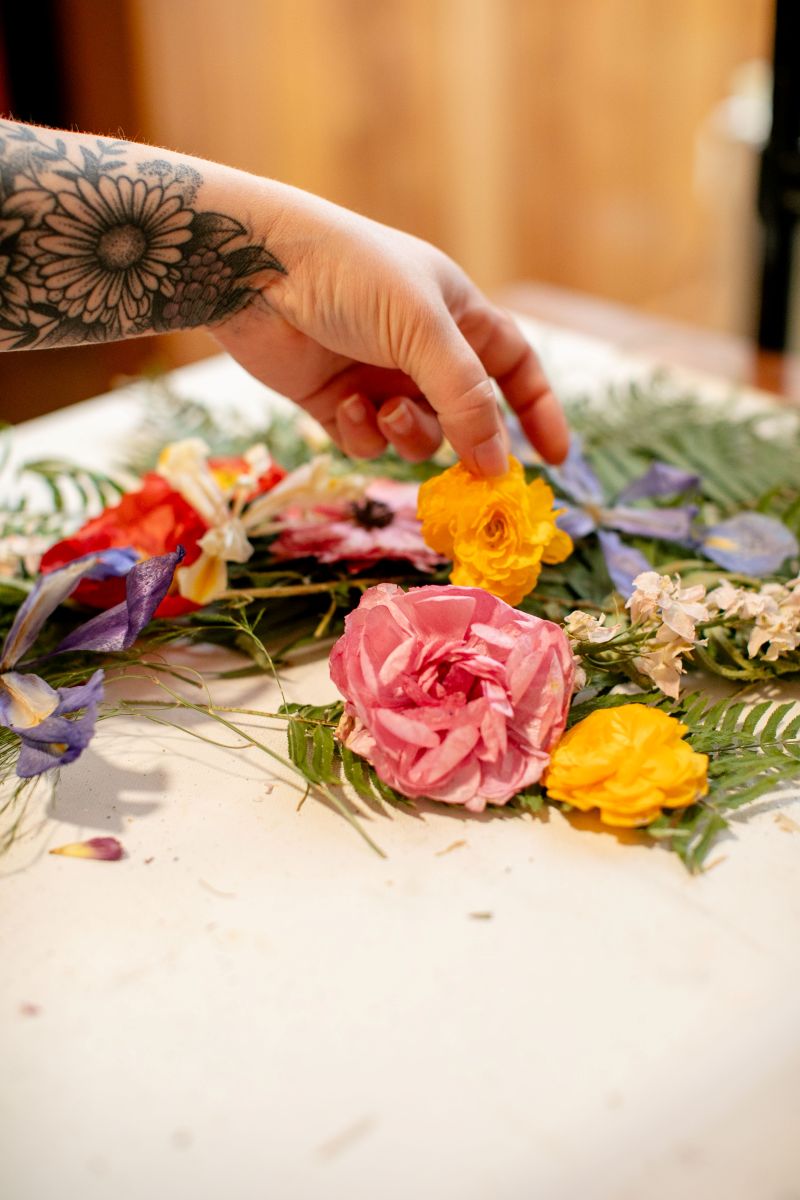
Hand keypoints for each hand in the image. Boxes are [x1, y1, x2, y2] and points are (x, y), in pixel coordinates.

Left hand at [213, 189, 567, 474]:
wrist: (252, 271)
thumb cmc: (348, 275)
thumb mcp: (422, 330)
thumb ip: (466, 399)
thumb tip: (498, 465)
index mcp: (455, 313)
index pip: (513, 365)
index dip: (537, 410)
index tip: (554, 459)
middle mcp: (420, 347)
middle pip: (465, 414)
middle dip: (467, 440)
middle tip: (473, 475)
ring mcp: (377, 375)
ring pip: (416, 435)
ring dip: (408, 433)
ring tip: (385, 410)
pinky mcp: (335, 401)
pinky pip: (368, 441)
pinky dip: (364, 434)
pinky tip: (347, 407)